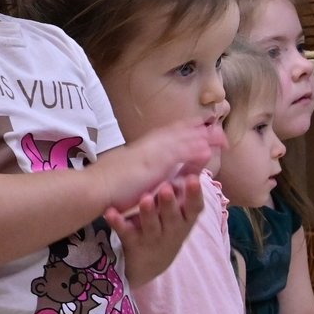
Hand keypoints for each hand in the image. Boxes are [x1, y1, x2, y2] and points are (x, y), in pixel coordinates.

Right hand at [97, 123, 211, 214]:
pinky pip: (176, 157)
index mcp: (141, 148)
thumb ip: (138, 165)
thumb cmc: (103, 183)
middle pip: (176, 133)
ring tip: (220, 136)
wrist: (93, 188)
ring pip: (180, 141)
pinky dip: (192, 152)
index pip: (166, 133)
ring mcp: (150, 154)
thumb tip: (143, 163)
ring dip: (201, 138)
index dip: (183, 128)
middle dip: (197, 129)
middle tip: (216, 125)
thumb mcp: (124, 170)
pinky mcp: (152, 166)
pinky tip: (207, 151)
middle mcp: (147, 147)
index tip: (198, 125)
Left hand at [106, 178, 200, 288]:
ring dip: (148, 212)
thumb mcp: (182, 210)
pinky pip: (125, 232)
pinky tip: (110, 212)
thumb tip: (204, 154)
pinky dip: (118, 222)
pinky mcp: (132, 242)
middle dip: (170, 202)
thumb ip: (188, 185)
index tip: (194, 179)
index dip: (194, 195)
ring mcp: (151, 237)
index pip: (194, 207)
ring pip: (151, 225)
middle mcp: (171, 229)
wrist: (150, 262)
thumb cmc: (169, 226)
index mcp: (184, 219)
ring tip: (145, 199)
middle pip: (172, 216)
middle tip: (166, 187)